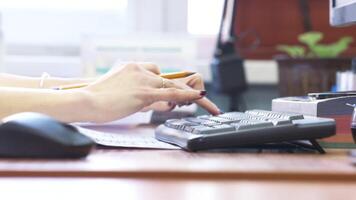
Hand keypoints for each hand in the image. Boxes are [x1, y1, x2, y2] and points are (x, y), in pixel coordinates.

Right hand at [82, 63, 205, 121]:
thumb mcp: (116, 92)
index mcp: (131, 67)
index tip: (173, 92)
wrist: (84, 101)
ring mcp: (142, 80)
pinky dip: (187, 95)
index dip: (164, 83)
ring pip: (170, 86)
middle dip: (178, 89)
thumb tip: (144, 102)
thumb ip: (132, 92)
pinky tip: (200, 97)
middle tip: (194, 97)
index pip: (155, 71)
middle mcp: (139, 69)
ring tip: (200, 104)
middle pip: (166, 78)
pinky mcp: (144, 92)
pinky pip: (171, 92)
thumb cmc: (96, 100)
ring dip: (185, 95)